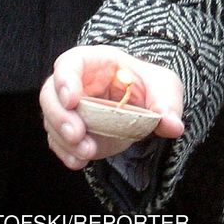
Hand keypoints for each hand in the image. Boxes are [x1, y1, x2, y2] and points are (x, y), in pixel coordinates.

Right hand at [41, 46, 183, 169]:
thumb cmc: (149, 86)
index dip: (66, 79)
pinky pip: (57, 142)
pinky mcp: (69, 131)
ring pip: (51, 121)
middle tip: (78, 135)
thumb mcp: (164, 87)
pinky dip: (66, 153)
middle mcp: (76, 83)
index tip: (73, 100)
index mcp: (96, 62)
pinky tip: (79, 162)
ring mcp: (69, 109)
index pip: (70, 62)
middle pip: (50, 94)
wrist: (144, 105)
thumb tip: (173, 125)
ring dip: (64, 140)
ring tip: (87, 152)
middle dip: (60, 116)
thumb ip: (168, 104)